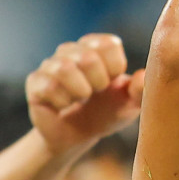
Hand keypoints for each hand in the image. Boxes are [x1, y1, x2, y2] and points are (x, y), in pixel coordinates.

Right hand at [26, 34, 144, 155]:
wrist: (79, 135)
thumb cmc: (107, 112)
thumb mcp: (130, 103)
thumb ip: (140, 90)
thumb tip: (144, 76)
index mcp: (96, 47)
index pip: (108, 44)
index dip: (115, 69)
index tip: (112, 82)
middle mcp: (71, 50)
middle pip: (87, 56)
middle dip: (99, 83)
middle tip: (96, 93)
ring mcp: (50, 65)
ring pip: (64, 69)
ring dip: (80, 92)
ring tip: (81, 99)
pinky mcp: (35, 82)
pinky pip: (49, 87)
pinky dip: (63, 103)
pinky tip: (65, 107)